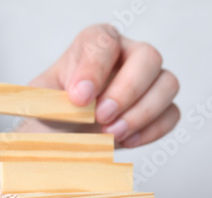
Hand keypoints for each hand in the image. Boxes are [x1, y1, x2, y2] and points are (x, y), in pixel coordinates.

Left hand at [29, 24, 179, 147]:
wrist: (61, 137)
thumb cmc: (52, 113)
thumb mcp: (40, 103)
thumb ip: (51, 99)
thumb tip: (76, 101)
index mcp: (95, 44)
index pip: (103, 43)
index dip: (93, 70)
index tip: (79, 98)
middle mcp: (126, 55)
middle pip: (147, 58)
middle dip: (126, 91)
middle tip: (100, 117)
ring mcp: (147, 81)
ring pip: (167, 84)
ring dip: (141, 113)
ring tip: (111, 133)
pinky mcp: (159, 109)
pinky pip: (171, 114)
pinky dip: (151, 130)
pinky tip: (126, 141)